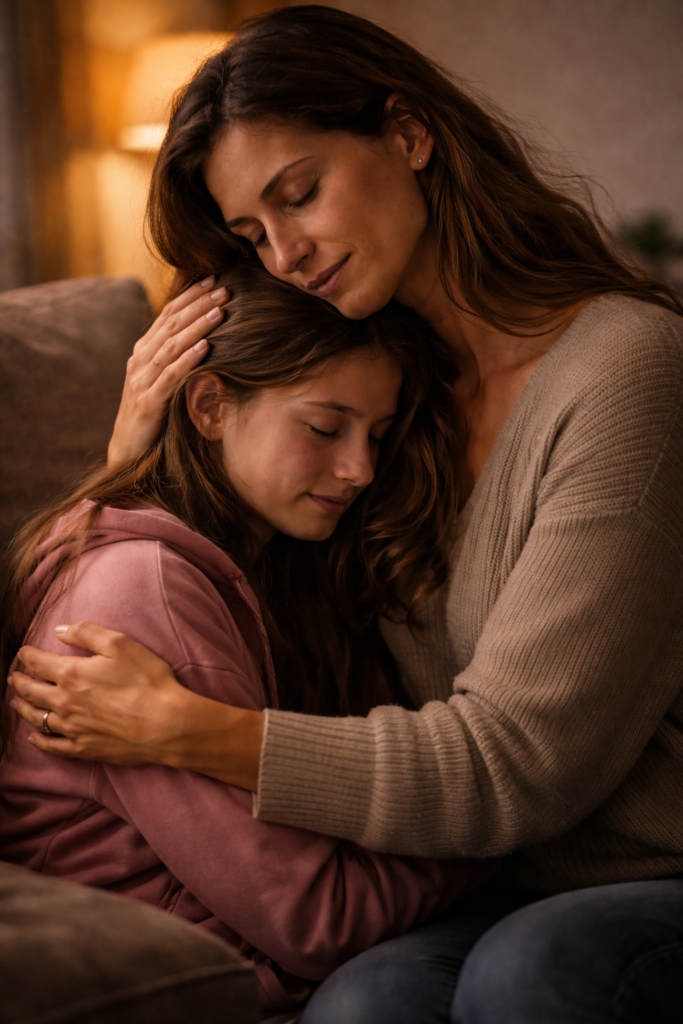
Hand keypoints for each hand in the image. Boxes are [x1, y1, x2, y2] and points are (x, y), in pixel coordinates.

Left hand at [9, 621, 264, 788]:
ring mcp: (72, 728)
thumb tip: (59, 630)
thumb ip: (86, 633)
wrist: (165, 724)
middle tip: (13, 676)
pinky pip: (51, 746)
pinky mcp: (83, 749)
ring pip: (36, 718)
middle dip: (18, 681)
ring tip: (16, 702)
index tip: (22, 652)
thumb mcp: (120, 644)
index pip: (36, 662)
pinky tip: (33, 736)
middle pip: (30, 691)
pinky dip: (38, 740)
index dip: (26, 655)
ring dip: (22, 708)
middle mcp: (64, 702)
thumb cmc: (147, 681)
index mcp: (70, 674)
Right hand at [108, 276, 226, 465]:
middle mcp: (139, 361)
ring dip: (196, 327)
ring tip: (220, 312)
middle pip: (170, 325)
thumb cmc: (153, 415)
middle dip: (198, 305)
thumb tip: (206, 335)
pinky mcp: (148, 403)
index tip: (214, 279)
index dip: (189, 296)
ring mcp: (141, 381)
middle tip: (224, 289)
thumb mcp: (163, 380)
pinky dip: (188, 360)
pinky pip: (170, 377)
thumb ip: (176, 358)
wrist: (128, 451)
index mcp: (143, 352)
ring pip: (170, 347)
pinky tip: (206, 347)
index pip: (166, 315)